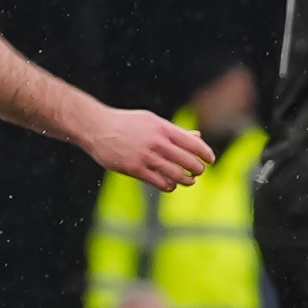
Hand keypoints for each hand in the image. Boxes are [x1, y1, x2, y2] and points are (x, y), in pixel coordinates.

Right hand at [82, 109, 212, 190]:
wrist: (97, 128)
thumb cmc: (127, 123)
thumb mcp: (152, 121)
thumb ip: (175, 131)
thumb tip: (197, 136)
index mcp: (163, 128)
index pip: (193, 143)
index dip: (206, 153)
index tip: (211, 160)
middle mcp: (157, 143)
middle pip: (188, 161)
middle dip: (198, 169)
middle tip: (199, 171)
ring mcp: (146, 157)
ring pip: (177, 175)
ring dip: (187, 180)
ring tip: (189, 180)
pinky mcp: (135, 170)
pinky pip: (160, 183)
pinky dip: (170, 186)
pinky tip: (171, 185)